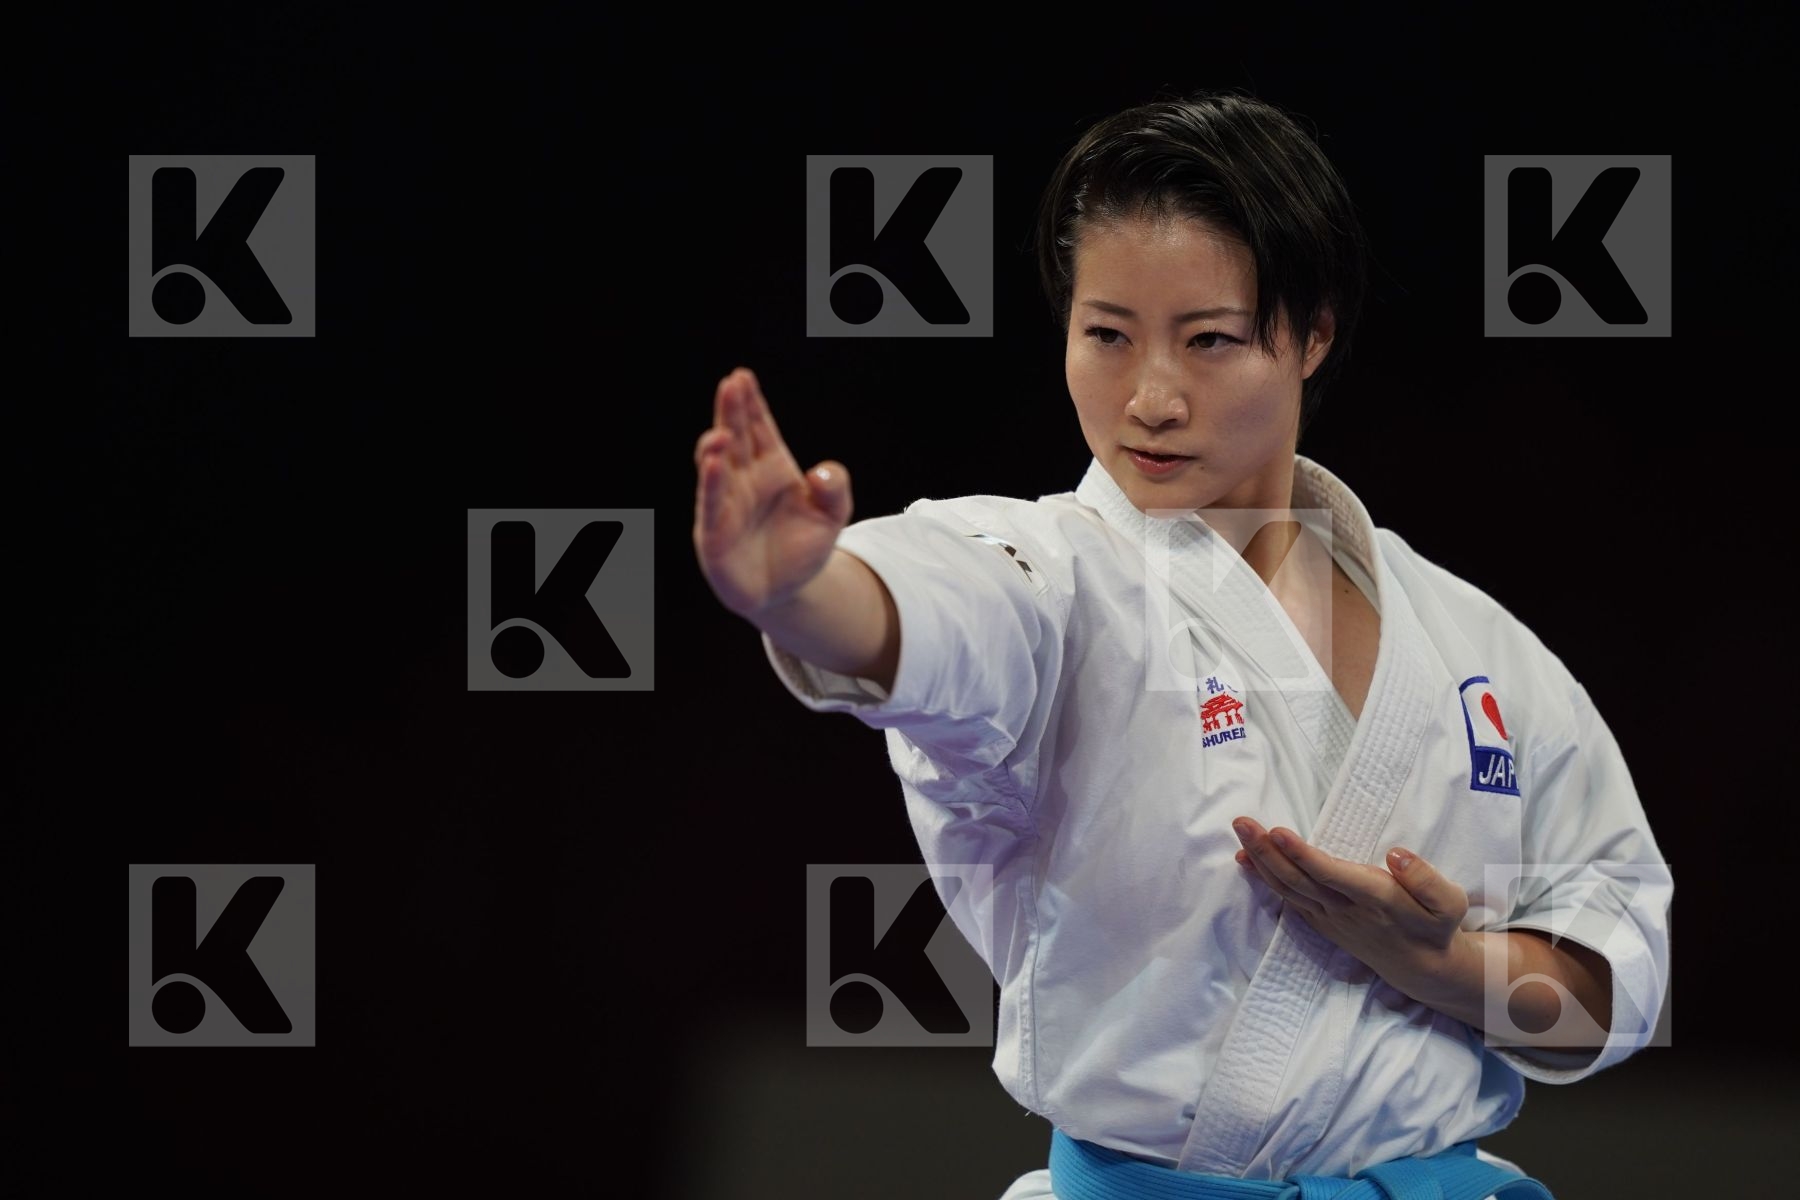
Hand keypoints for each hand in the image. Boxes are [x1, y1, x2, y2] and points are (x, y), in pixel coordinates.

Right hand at [693, 367, 853, 617]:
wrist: (789, 591)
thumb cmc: (805, 546)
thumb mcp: (833, 514)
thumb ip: (835, 488)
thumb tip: (819, 472)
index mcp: (771, 467)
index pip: (758, 429)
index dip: (751, 404)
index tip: (742, 376)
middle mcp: (743, 481)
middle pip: (735, 438)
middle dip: (731, 412)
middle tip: (730, 384)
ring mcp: (725, 505)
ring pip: (715, 468)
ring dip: (715, 447)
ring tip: (722, 432)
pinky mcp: (714, 533)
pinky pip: (710, 504)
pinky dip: (710, 483)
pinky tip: (712, 462)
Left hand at [1231, 816, 1470, 1001]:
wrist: (1423, 968)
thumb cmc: (1436, 925)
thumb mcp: (1448, 903)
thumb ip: (1425, 879)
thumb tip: (1396, 855)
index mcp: (1376, 899)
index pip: (1332, 876)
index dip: (1303, 855)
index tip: (1278, 832)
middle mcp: (1346, 910)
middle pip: (1298, 879)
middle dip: (1267, 850)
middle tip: (1241, 822)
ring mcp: (1329, 918)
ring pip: (1288, 888)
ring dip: (1260, 860)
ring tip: (1240, 831)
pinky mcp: (1321, 922)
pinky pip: (1287, 898)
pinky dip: (1264, 879)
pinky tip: (1247, 859)